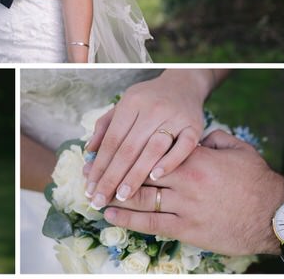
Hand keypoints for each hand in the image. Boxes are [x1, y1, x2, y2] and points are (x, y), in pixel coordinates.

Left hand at [82, 70, 212, 208]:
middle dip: (112, 177)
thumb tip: (88, 151)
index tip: (89, 187)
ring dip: (136, 175)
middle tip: (101, 199)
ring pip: (152, 150)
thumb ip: (105, 126)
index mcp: (130, 104)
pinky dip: (169, 163)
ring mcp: (175, 118)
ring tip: (122, 196)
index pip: (111, 140)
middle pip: (128, 148)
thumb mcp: (124, 105)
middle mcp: (151, 110)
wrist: (184, 84)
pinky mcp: (195, 127)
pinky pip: (183, 148)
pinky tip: (155, 178)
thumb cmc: (147, 100)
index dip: (99, 165)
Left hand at [104, 130, 283, 255]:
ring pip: (139, 198)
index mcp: (190, 158)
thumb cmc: (255, 181)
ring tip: (94, 193)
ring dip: (113, 195)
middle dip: (111, 174)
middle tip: (89, 174)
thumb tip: (193, 135)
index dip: (124, 152)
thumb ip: (210, 139)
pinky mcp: (186, 229)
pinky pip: (151, 223)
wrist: (273, 215)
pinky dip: (128, 219)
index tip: (105, 152)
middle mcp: (182, 180)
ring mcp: (183, 206)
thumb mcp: (235, 150)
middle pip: (137, 174)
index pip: (148, 151)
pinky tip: (111, 214)